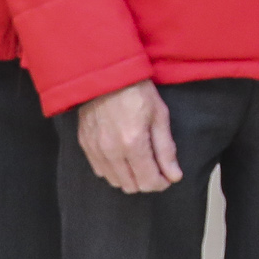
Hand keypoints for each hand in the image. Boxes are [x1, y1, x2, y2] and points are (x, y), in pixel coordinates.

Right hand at [77, 81, 182, 197]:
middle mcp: (111, 151)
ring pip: (114, 181)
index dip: (161, 183)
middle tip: (155, 167)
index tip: (168, 175)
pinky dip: (112, 169)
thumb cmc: (136, 90)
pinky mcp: (84, 143)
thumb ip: (166, 149)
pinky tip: (121, 157)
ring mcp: (95, 149)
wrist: (104, 72)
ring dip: (129, 177)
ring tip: (139, 162)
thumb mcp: (159, 115)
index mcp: (133, 143)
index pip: (148, 182)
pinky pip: (99, 170)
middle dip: (146, 181)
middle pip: (131, 186)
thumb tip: (174, 176)